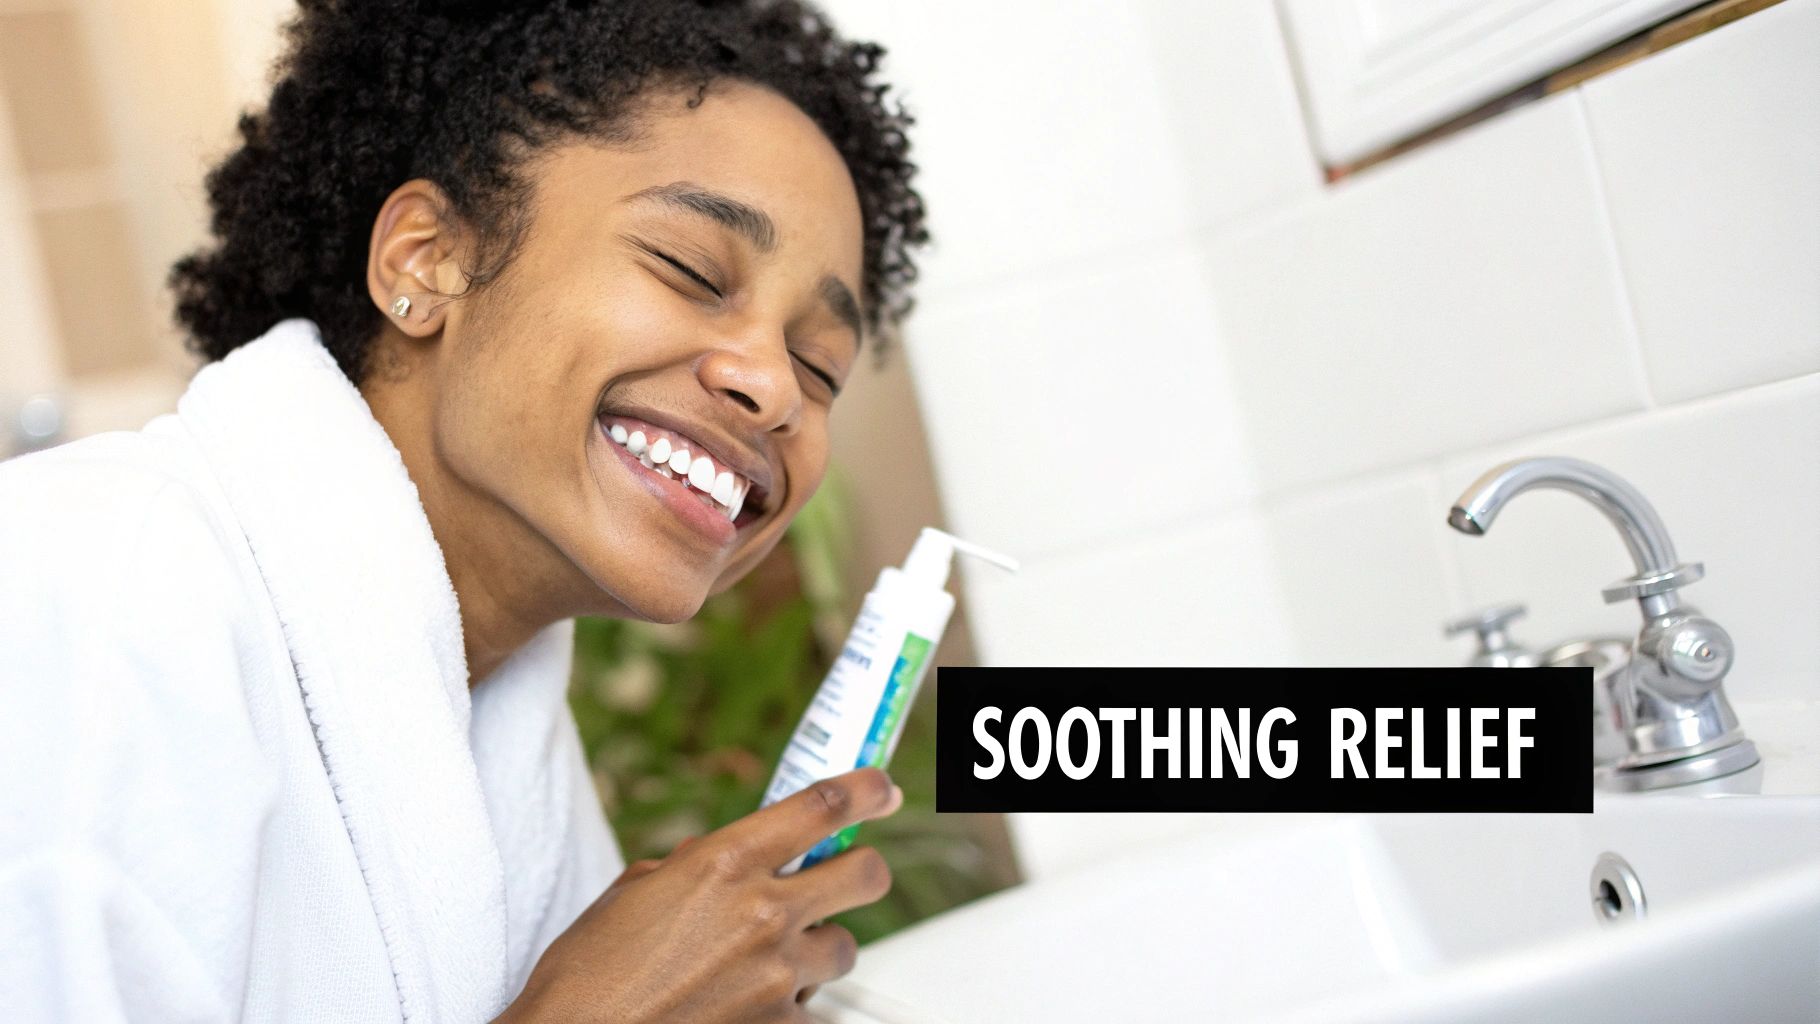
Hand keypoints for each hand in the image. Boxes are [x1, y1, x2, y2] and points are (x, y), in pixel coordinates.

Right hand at [499, 767, 902, 1022]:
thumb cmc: (588, 980)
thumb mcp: (632, 896)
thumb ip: (691, 868)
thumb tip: (712, 857)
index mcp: (725, 864)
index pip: (822, 806)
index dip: (865, 790)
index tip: (881, 789)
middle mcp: (762, 914)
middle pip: (864, 876)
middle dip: (862, 873)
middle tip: (846, 878)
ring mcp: (777, 976)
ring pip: (843, 949)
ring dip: (817, 951)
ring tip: (769, 963)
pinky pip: (813, 1011)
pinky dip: (789, 1009)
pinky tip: (749, 1009)